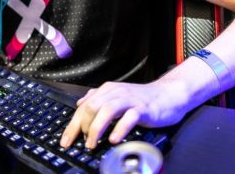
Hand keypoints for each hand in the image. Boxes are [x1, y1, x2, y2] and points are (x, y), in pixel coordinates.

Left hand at [60, 80, 188, 149]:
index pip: (84, 106)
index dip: (72, 124)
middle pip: (91, 107)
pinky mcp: (143, 109)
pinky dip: (119, 129)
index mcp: (107, 90)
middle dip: (81, 127)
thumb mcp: (117, 95)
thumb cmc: (142, 99)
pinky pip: (129, 118)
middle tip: (80, 143)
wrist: (168, 94)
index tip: (66, 141)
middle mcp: (116, 93)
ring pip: (107, 110)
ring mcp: (129, 100)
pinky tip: (113, 139)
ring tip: (92, 143)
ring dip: (96, 128)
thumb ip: (98, 98)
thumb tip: (79, 104)